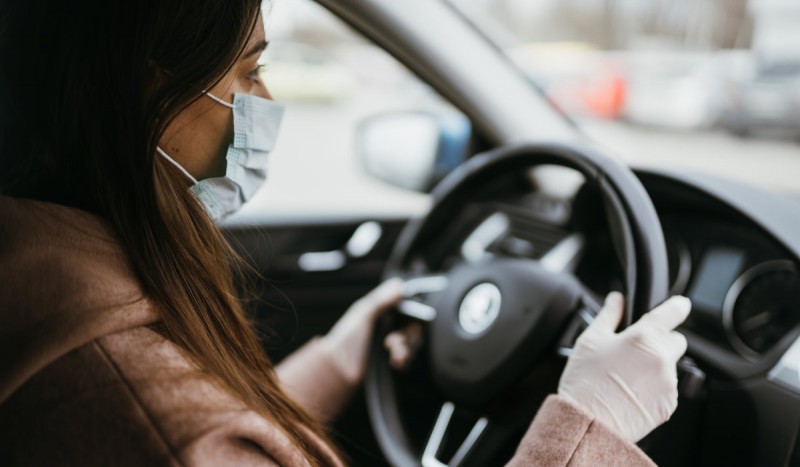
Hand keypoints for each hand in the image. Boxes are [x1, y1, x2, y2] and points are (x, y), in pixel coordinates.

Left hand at [320, 279, 421, 383]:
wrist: (339, 366)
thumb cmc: (346, 338)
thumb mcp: (363, 313)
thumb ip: (382, 299)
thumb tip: (399, 285)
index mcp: (383, 312)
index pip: (407, 310)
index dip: (413, 316)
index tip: (411, 322)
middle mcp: (389, 327)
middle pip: (413, 328)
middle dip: (408, 336)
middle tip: (393, 340)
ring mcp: (391, 344)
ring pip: (412, 344)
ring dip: (407, 349)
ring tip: (394, 353)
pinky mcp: (391, 360)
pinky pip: (408, 359)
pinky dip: (404, 360)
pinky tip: (395, 361)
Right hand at [557, 292, 691, 442]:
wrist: (588, 423)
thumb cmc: (585, 382)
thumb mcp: (589, 340)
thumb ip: (608, 315)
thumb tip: (616, 299)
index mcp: (643, 337)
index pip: (673, 312)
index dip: (677, 306)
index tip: (678, 305)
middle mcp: (661, 358)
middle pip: (676, 340)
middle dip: (661, 342)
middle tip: (635, 351)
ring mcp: (668, 383)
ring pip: (670, 366)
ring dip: (656, 367)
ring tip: (628, 377)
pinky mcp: (669, 404)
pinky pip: (668, 389)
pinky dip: (655, 388)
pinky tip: (632, 392)